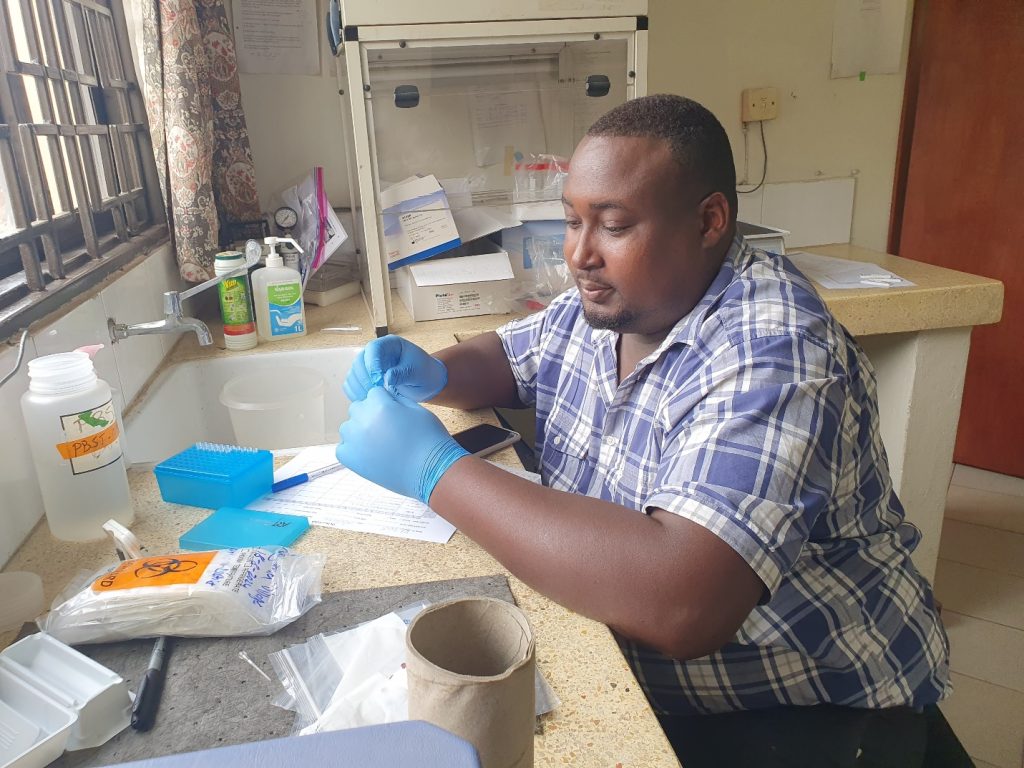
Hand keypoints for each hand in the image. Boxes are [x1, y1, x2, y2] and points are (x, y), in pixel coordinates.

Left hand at [336, 387, 468, 503]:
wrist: (432, 471)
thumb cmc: (429, 439)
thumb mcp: (417, 409)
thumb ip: (396, 399)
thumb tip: (385, 395)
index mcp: (380, 405)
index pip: (373, 393)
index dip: (385, 402)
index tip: (394, 415)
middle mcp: (363, 421)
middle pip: (358, 408)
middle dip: (370, 414)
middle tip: (387, 430)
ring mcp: (354, 441)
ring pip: (348, 427)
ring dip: (359, 431)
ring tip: (379, 443)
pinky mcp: (350, 459)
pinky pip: (343, 448)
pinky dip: (352, 449)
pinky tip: (369, 454)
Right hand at [343, 335, 446, 402]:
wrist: (426, 383)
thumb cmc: (424, 372)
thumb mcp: (417, 372)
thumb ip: (403, 373)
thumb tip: (387, 378)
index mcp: (389, 344)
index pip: (373, 348)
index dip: (373, 364)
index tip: (379, 380)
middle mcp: (375, 353)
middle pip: (359, 362)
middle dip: (365, 378)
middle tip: (376, 392)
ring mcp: (368, 366)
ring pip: (354, 374)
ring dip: (359, 387)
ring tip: (372, 399)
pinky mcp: (365, 379)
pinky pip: (353, 385)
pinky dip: (356, 393)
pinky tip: (366, 402)